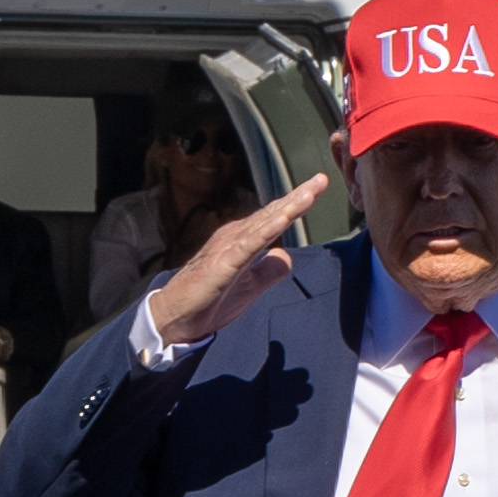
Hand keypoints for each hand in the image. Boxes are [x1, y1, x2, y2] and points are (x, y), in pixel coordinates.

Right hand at [143, 173, 332, 349]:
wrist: (176, 317)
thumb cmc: (210, 299)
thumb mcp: (250, 285)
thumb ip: (270, 270)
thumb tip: (286, 254)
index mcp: (243, 239)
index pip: (275, 217)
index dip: (297, 203)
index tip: (319, 186)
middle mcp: (236, 236)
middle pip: (273, 213)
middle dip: (298, 196)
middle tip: (321, 179)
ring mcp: (229, 248)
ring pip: (264, 224)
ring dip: (288, 208)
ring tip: (310, 192)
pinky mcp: (224, 264)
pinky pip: (250, 245)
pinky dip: (268, 231)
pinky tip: (284, 219)